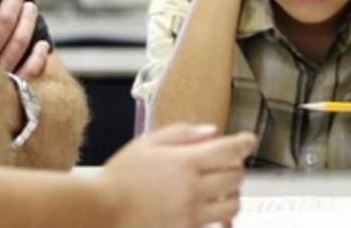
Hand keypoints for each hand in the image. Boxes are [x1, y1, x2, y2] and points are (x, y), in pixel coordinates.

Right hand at [101, 124, 255, 227]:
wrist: (102, 212)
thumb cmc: (119, 177)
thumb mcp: (147, 143)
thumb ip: (182, 133)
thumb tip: (210, 132)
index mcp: (185, 162)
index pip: (229, 149)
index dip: (244, 142)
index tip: (249, 140)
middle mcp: (193, 189)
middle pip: (236, 176)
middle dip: (236, 166)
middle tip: (228, 163)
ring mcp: (191, 215)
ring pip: (233, 205)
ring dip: (232, 194)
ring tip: (221, 189)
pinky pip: (216, 225)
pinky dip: (219, 217)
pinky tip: (211, 210)